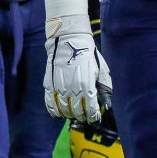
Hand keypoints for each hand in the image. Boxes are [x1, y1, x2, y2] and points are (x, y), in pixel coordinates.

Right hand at [44, 0, 110, 122]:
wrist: (68, 40)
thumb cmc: (88, 54)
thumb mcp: (101, 70)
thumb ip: (104, 88)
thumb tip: (107, 104)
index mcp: (87, 85)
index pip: (90, 110)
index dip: (93, 117)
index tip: (94, 118)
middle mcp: (72, 88)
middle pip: (76, 112)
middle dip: (82, 116)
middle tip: (84, 115)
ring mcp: (59, 87)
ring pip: (63, 110)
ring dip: (68, 114)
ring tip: (72, 113)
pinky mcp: (49, 83)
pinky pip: (49, 102)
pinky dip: (53, 110)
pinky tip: (58, 113)